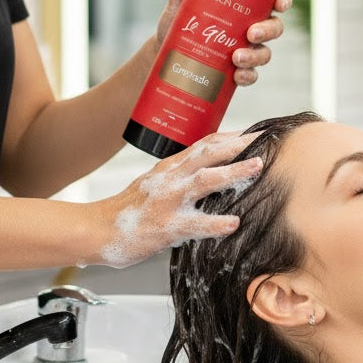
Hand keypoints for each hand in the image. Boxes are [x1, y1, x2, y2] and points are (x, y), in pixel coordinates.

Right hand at [90, 131, 262, 267]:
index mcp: (169, 167)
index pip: (204, 144)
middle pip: (207, 154)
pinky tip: (233, 223)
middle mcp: (169, 178)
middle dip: (238, 145)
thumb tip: (208, 170)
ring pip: (204, 181)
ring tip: (257, 168)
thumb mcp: (155, 183)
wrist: (97, 230)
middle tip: (265, 141)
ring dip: (232, 173)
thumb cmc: (129, 210)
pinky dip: (214, 223)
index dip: (231, 136)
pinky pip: (193, 223)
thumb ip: (179, 175)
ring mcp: (166, 201)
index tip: (256, 132)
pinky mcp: (164, 226)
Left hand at [155, 0, 291, 86]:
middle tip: (251, 33)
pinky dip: (247, 76)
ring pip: (264, 53)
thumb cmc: (179, 14)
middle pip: (274, 27)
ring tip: (237, 58)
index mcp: (245, 4)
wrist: (165, 44)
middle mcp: (250, 26)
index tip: (280, 3)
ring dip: (255, 57)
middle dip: (268, 31)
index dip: (283, 0)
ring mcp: (245, 48)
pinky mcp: (235, 69)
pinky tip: (237, 75)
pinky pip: (250, 75)